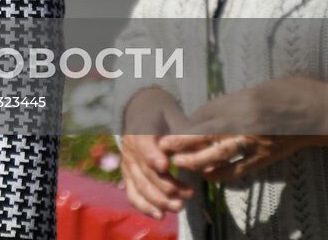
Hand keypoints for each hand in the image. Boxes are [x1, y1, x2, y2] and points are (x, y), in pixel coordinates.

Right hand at [120, 88, 195, 219]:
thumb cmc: (163, 114)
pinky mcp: (128, 176)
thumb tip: (199, 145)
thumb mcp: (173, 115)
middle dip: (166, 186)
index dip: (152, 156)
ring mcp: (127, 164)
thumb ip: (184, 131)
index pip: (143, 145)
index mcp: (139, 131)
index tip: (165, 166)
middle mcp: (129, 149)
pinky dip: (144, 207)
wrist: (141, 111)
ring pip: (140, 186)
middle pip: (145, 171)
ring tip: (180, 207)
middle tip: (188, 194)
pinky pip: (132, 194)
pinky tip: (160, 215)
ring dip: (159, 200)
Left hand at [160, 77, 327, 180]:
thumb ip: (227, 103)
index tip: (168, 133)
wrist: (319, 110)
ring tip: (180, 163)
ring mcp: (257, 143)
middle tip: (164, 149)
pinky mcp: (266, 157)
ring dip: (197, 161)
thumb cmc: (286, 93)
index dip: (185, 128)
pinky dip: (222, 173)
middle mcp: (247, 125)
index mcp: (243, 104)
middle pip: (208, 138)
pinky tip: (207, 175)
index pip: (206, 118)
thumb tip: (201, 117)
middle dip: (184, 145)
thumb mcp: (253, 90)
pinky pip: (240, 169)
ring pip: (220, 155)